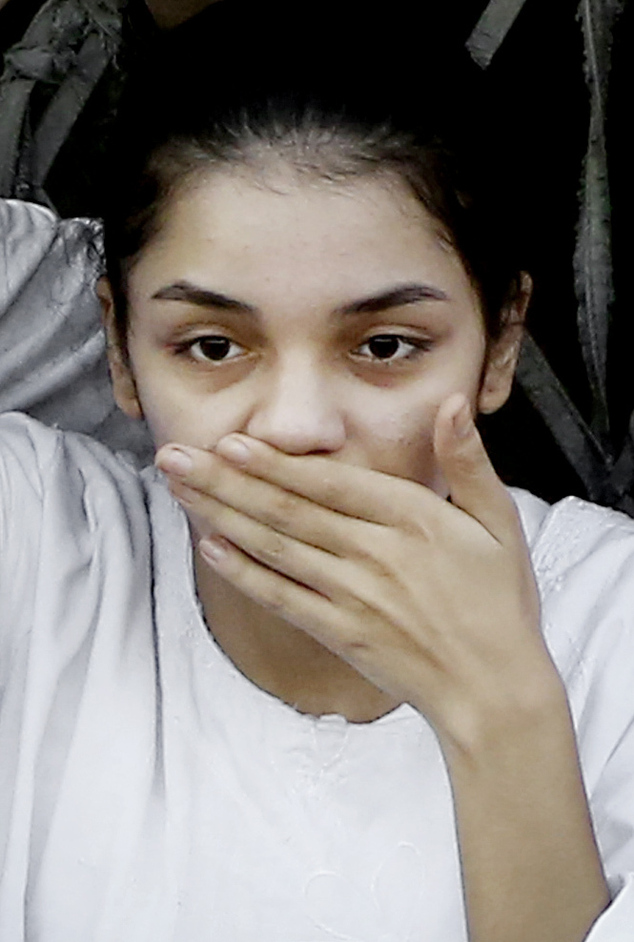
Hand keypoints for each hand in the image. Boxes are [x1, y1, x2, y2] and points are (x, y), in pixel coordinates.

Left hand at [156, 394, 553, 746]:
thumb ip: (467, 462)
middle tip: (173, 456)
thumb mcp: (499, 522)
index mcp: (411, 519)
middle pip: (286, 510)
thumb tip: (450, 404)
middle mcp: (373, 553)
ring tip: (179, 490)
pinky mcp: (339, 632)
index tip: (227, 441)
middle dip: (223, 480)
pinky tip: (210, 549)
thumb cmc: (499, 603)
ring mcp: (351, 596)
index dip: (274, 462)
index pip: (329, 482)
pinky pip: (281, 598)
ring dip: (221, 515)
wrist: (493, 690)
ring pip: (275, 547)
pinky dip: (244, 573)